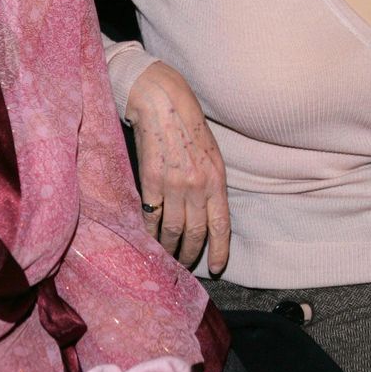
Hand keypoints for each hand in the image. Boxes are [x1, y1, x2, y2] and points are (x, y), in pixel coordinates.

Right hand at [125, 61, 229, 269]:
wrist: (162, 103)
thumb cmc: (188, 125)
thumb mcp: (211, 154)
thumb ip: (210, 183)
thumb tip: (206, 213)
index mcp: (216, 179)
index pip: (221, 225)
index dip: (220, 250)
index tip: (216, 268)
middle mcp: (197, 186)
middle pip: (195, 233)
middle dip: (190, 254)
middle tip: (184, 265)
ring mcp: (173, 185)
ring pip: (172, 230)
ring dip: (169, 248)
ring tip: (166, 257)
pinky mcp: (150, 181)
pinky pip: (151, 217)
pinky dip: (150, 232)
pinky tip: (149, 239)